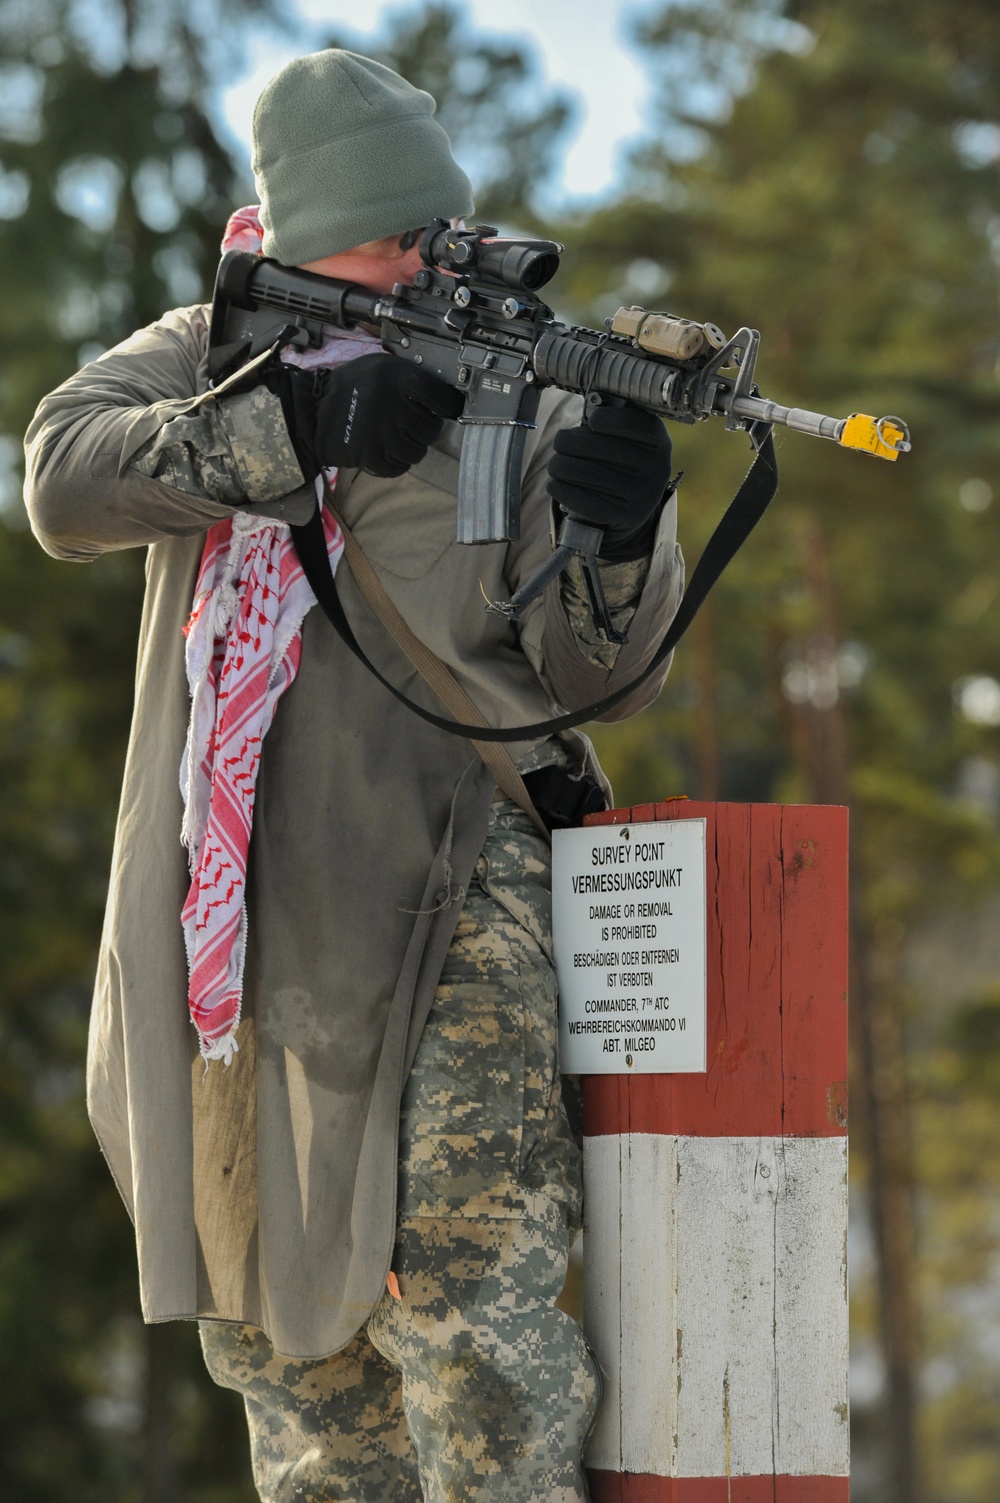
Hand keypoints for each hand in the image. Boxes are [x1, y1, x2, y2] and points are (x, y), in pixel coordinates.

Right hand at [267, 354, 463, 478]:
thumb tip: (441, 396)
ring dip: (410, 447)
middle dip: (424, 429)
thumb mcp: (378, 368)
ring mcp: (381, 432)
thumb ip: (407, 378)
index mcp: (394, 377)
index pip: (438, 395)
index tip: (449, 409)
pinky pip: (400, 467)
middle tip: (410, 425)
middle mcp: (390, 403)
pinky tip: (384, 450)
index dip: (448, 404)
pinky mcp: (370, 455)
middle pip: (431, 429)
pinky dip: (396, 463)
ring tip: (394, 437)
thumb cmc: (350, 389)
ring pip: (417, 451)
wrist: (313, 413)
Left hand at [547, 402, 672, 561]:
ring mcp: (644, 495)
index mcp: (659, 442)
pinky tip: (554, 484)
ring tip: (554, 464)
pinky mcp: (627, 516)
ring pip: (588, 474)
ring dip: (560, 466)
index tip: (592, 421)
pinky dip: (563, 490)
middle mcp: (657, 468)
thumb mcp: (631, 440)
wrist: (635, 507)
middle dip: (570, 442)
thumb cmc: (624, 464)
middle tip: (558, 442)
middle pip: (602, 448)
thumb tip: (574, 429)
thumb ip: (611, 426)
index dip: (608, 419)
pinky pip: (587, 502)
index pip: (634, 423)